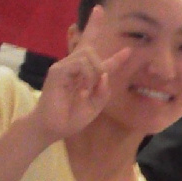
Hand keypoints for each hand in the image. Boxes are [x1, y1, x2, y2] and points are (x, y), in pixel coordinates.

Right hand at [31, 7, 130, 142]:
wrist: (52, 129)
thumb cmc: (71, 119)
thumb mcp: (94, 107)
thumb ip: (103, 92)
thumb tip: (105, 75)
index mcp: (83, 77)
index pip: (101, 63)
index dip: (116, 58)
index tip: (129, 51)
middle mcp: (72, 69)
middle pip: (91, 51)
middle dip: (100, 66)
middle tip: (95, 86)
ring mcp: (63, 68)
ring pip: (86, 54)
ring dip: (94, 72)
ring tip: (86, 91)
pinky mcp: (57, 72)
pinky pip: (79, 64)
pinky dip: (87, 76)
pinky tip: (82, 90)